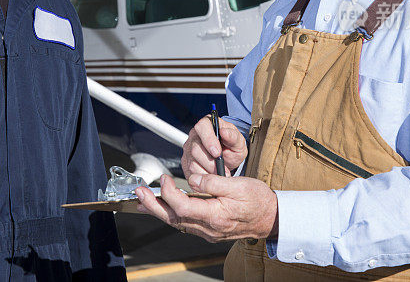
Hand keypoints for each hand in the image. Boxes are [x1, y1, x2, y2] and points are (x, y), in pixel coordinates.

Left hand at [134, 173, 277, 242]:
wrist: (270, 218)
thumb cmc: (258, 200)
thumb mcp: (239, 185)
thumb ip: (214, 182)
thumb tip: (194, 179)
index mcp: (216, 215)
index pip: (184, 207)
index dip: (170, 193)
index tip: (165, 179)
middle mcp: (209, 227)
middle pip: (174, 218)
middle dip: (153, 205)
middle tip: (138, 193)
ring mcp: (207, 231)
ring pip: (177, 222)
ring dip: (159, 210)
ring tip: (143, 198)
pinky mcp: (208, 229)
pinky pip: (184, 223)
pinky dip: (170, 213)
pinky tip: (163, 206)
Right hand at [181, 116, 246, 179]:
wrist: (228, 159)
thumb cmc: (232, 147)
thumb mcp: (238, 142)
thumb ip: (233, 137)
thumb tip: (224, 132)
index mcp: (207, 125)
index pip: (202, 127)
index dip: (208, 140)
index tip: (217, 153)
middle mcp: (195, 135)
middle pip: (195, 149)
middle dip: (211, 163)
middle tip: (223, 169)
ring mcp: (188, 149)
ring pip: (192, 163)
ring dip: (208, 172)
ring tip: (219, 174)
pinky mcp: (186, 163)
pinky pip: (190, 173)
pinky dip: (203, 178)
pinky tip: (212, 176)